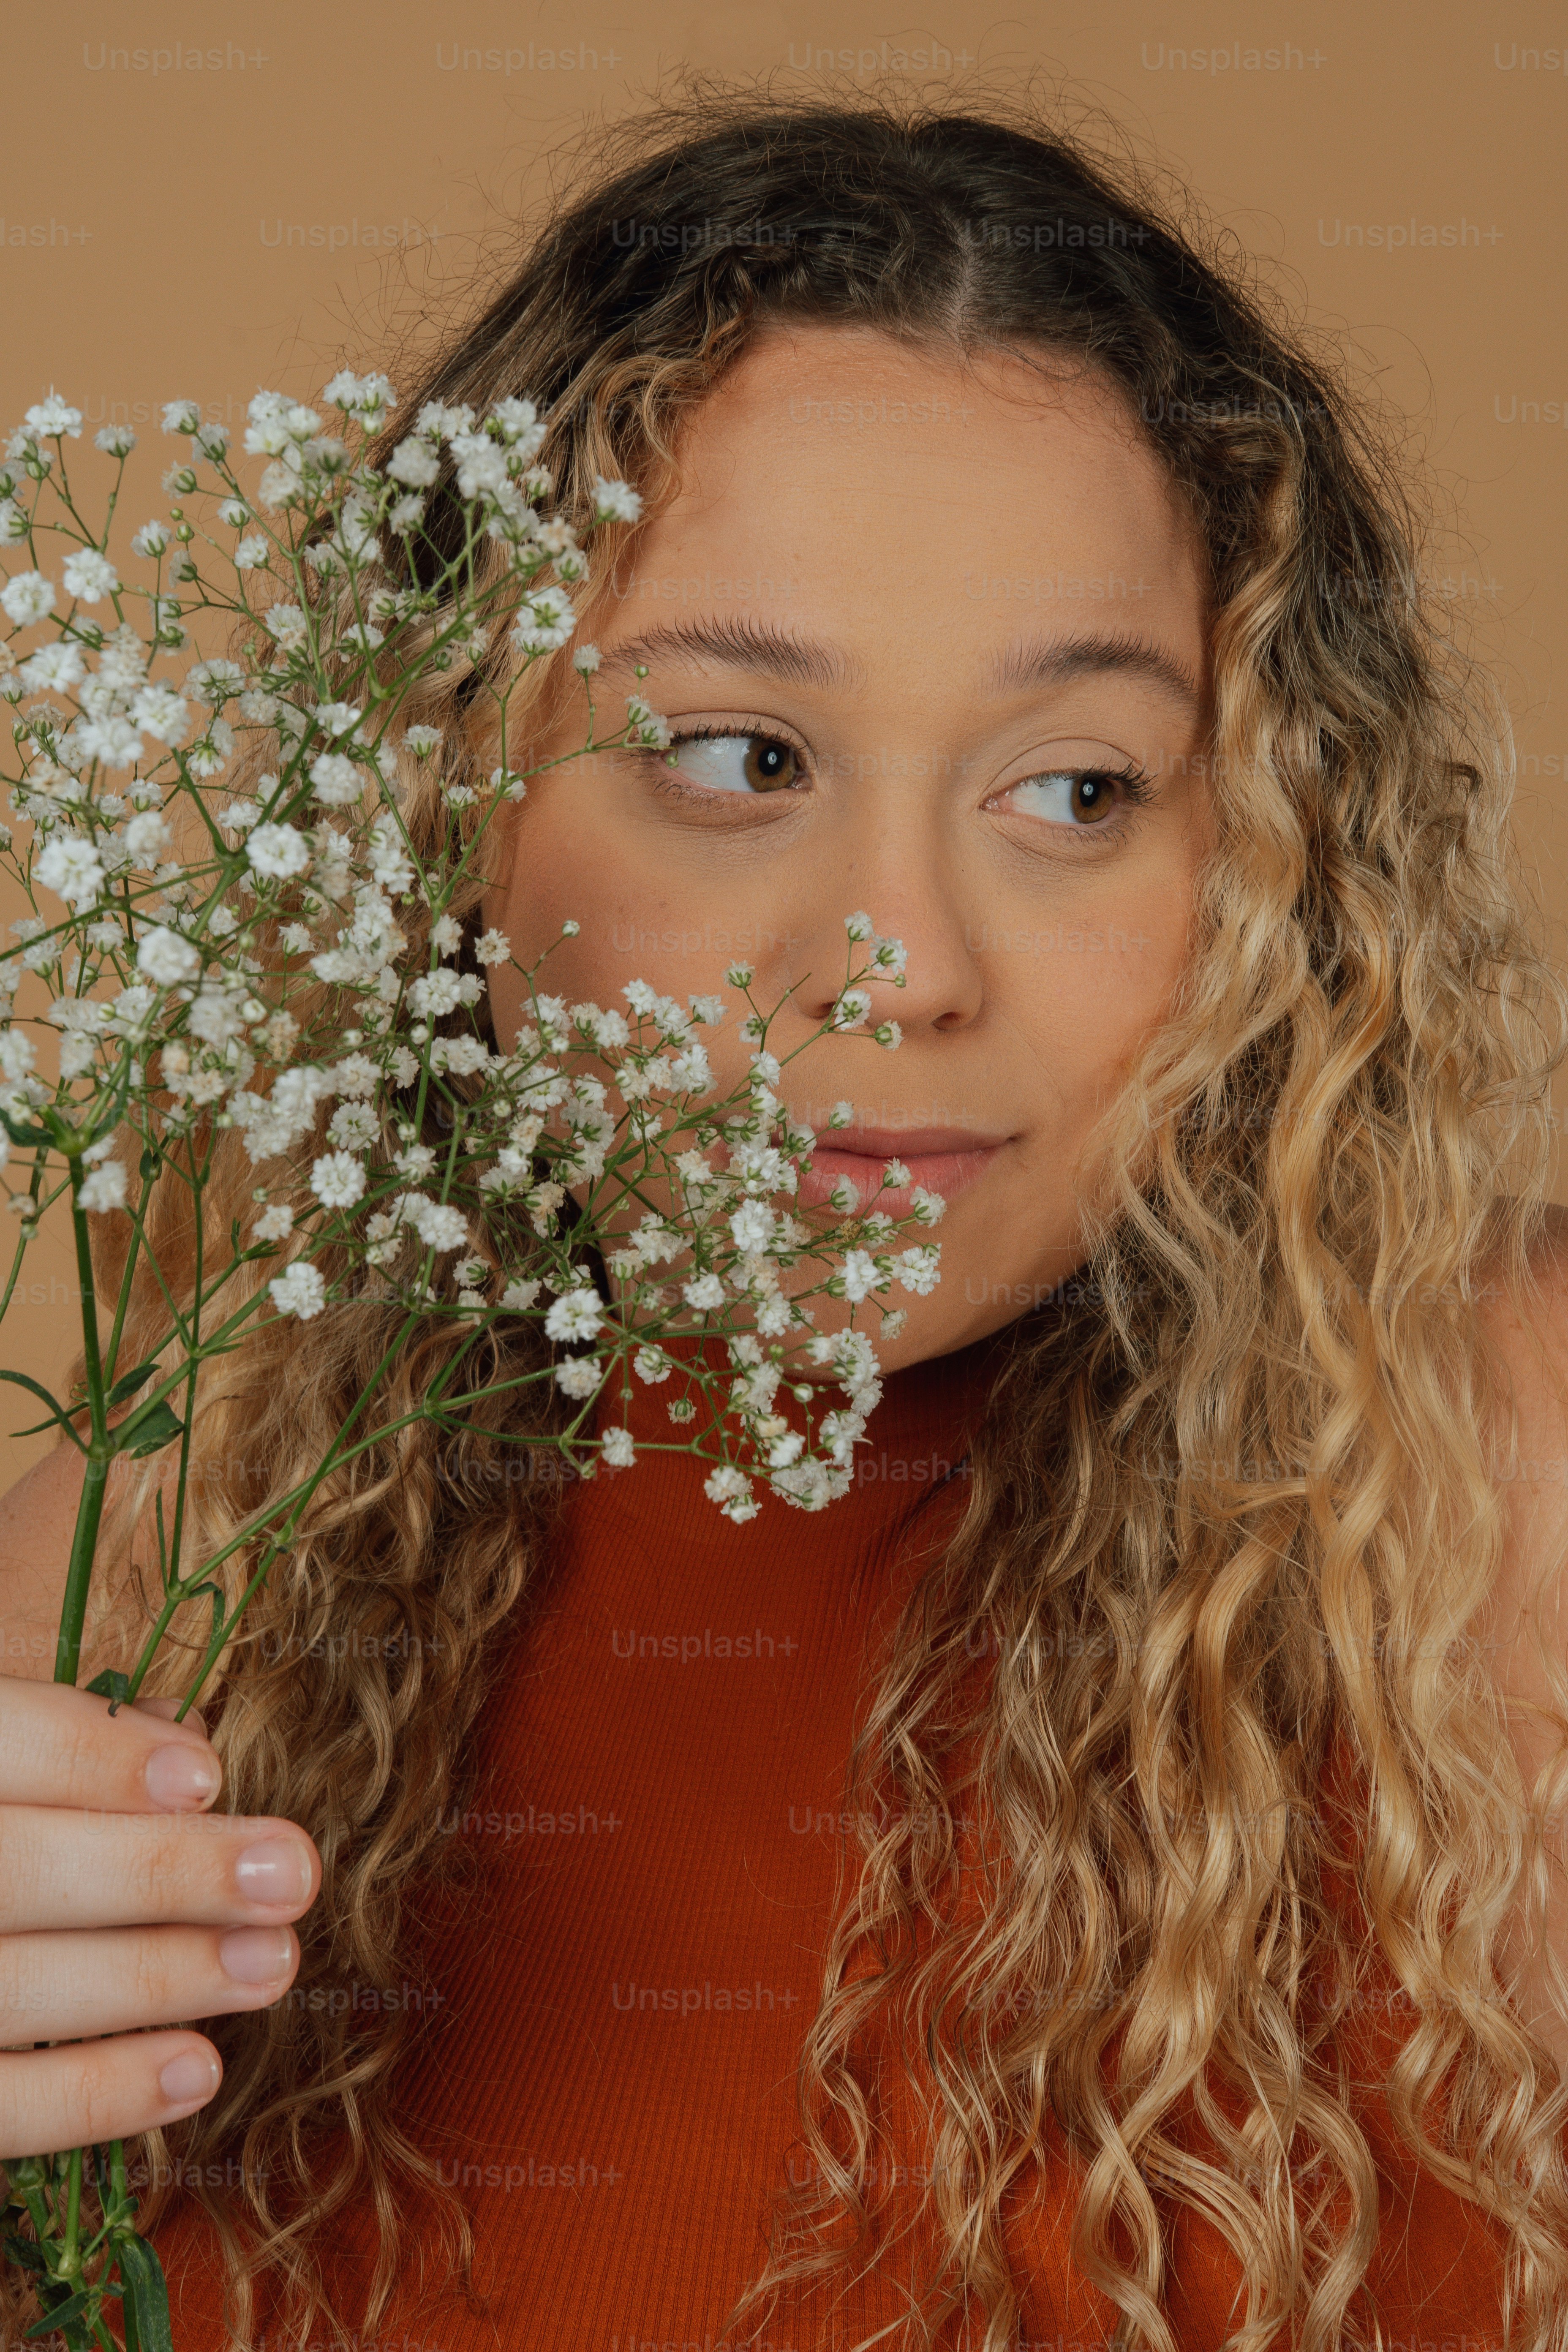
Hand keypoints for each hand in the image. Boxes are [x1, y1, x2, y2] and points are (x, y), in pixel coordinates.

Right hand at [0, 1675, 318, 2159]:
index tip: (208, 1778)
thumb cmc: (0, 1830)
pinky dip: (101, 2094)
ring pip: (17, 1990)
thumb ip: (71, 1750)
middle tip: (291, 1877)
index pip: (0, 1745)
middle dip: (167, 1873)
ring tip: (274, 1962)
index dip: (98, 1759)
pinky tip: (201, 2068)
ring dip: (161, 1977)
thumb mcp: (2, 1765)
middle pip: (24, 1872)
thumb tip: (188, 1745)